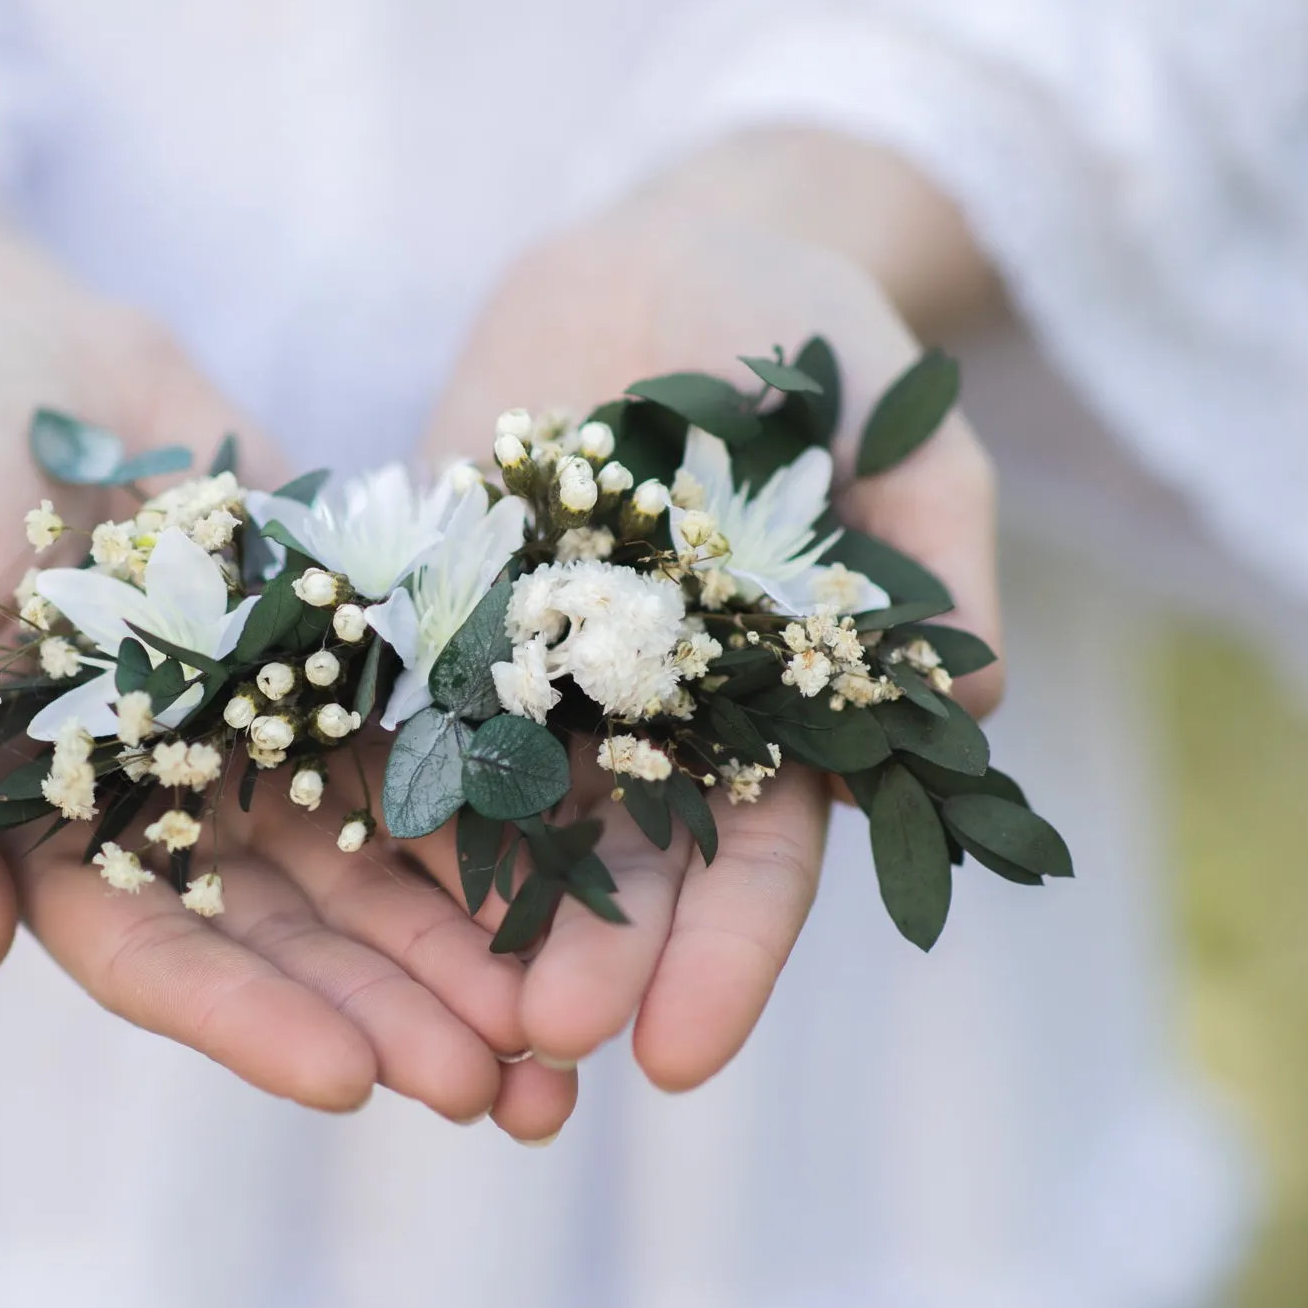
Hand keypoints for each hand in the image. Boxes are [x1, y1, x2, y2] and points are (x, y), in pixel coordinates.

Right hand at [0, 283, 569, 1129]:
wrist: (12, 342)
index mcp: (57, 831)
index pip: (154, 957)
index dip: (249, 1023)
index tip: (350, 1081)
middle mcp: (177, 809)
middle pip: (294, 940)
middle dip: (392, 1014)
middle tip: (498, 1087)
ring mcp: (268, 739)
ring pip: (381, 870)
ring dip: (467, 950)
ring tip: (563, 1028)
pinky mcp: (346, 657)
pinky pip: (432, 744)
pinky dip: (499, 812)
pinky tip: (583, 867)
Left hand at [413, 195, 1001, 1092]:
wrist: (670, 252)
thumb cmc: (817, 345)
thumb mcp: (901, 436)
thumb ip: (936, 555)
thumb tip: (979, 693)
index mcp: (768, 714)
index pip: (755, 862)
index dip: (723, 960)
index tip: (680, 1055)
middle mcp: (645, 718)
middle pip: (618, 869)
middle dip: (587, 964)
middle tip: (542, 1049)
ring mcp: (533, 669)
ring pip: (499, 819)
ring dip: (471, 919)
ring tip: (438, 1014)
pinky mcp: (436, 607)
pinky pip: (396, 704)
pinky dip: (368, 786)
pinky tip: (328, 868)